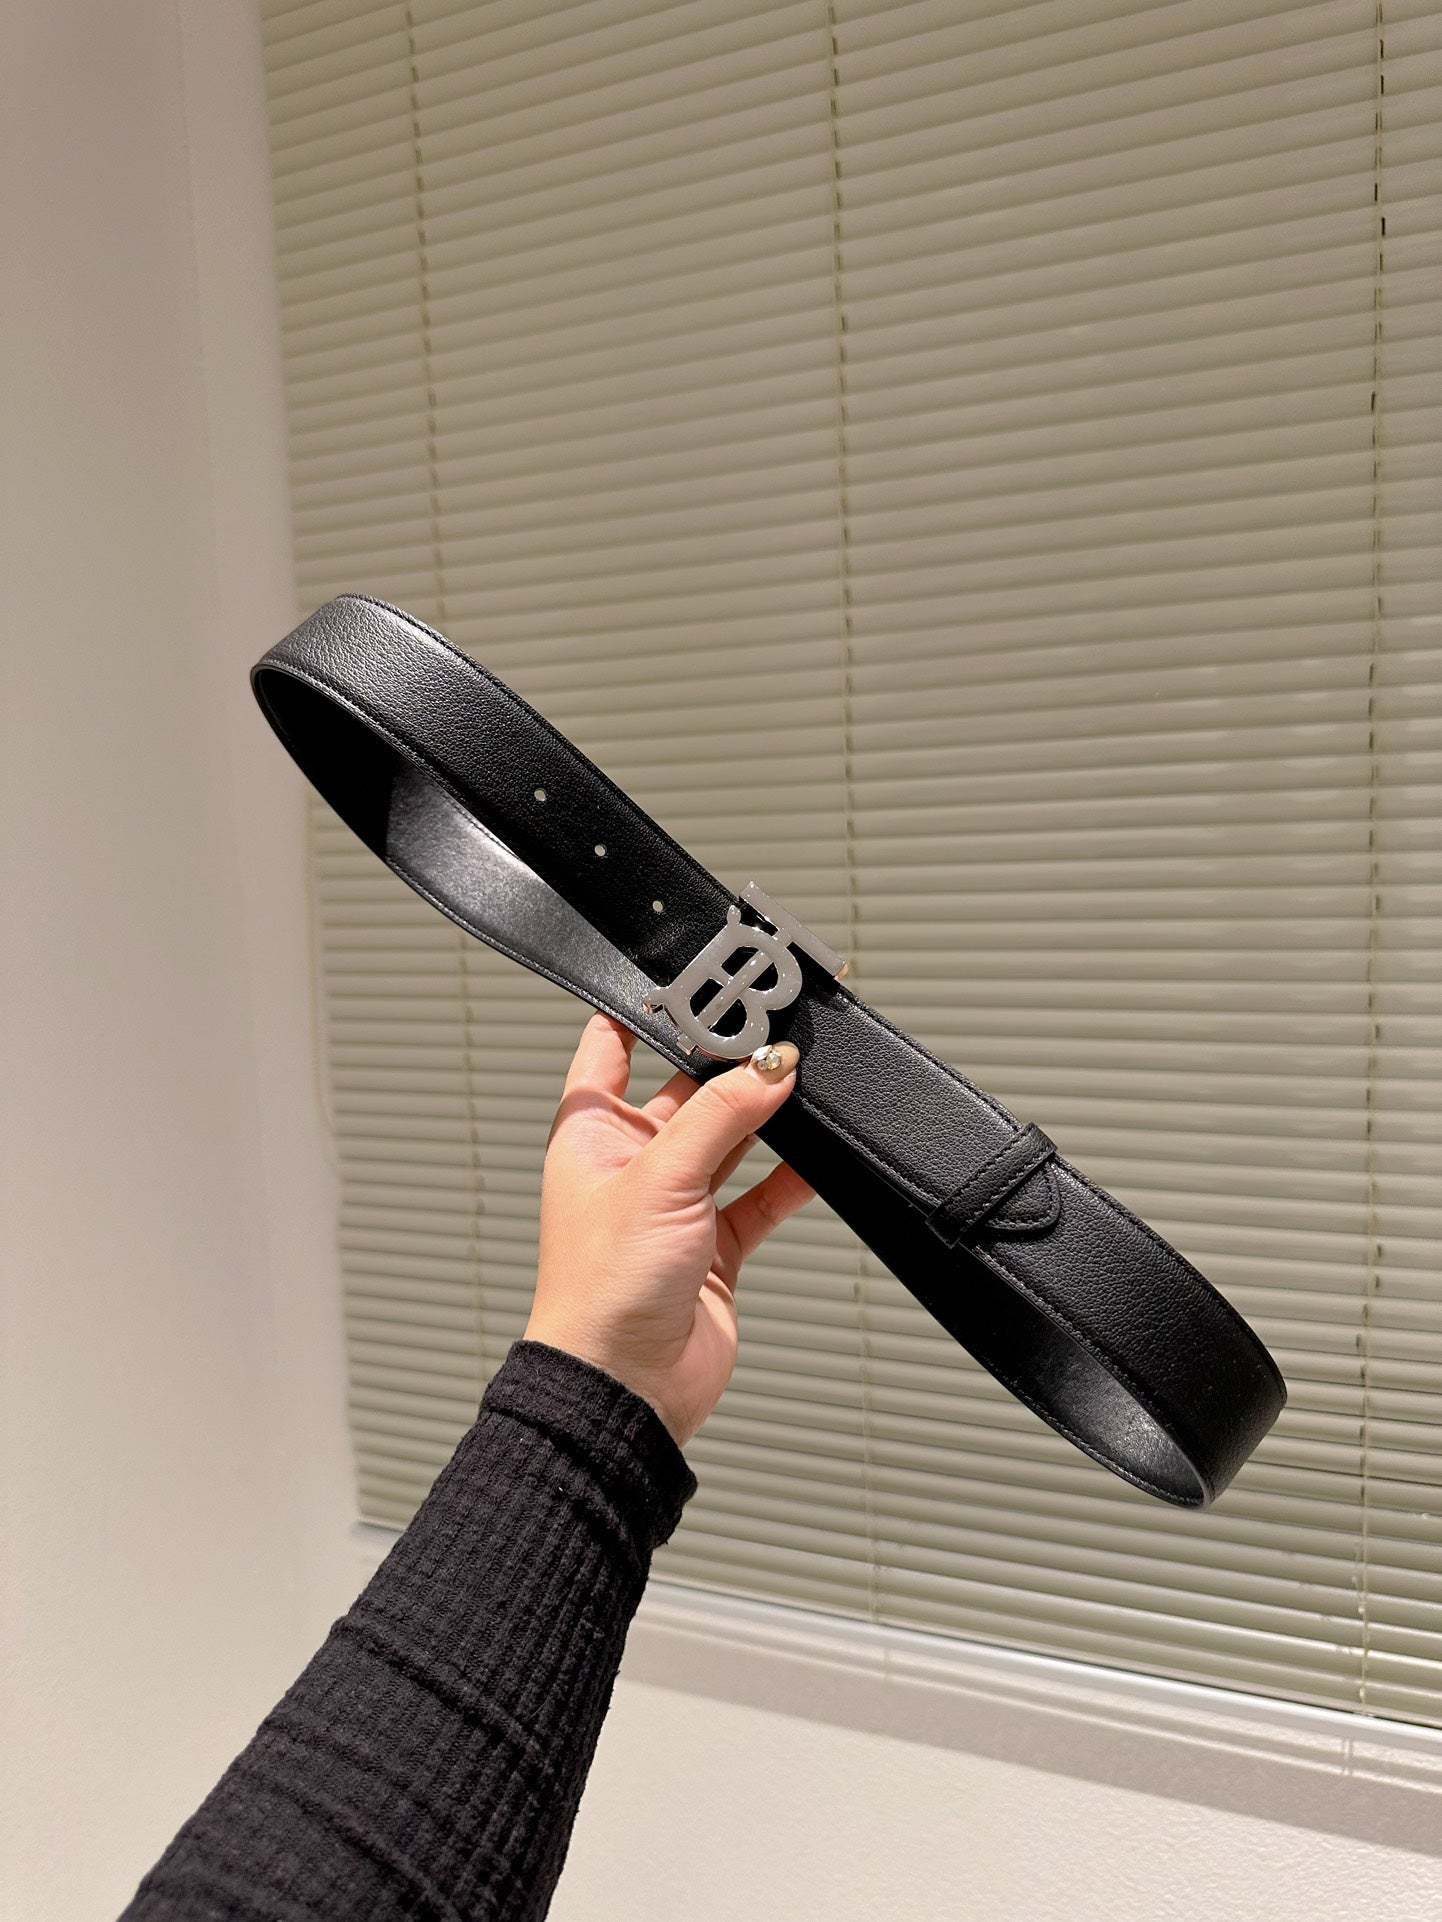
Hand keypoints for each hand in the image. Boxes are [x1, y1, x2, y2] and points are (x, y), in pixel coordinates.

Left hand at [524, 1014, 814, 1445]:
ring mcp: (675, 1206)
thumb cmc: (601, 1292)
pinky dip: (790, 1178)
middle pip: (685, 1091)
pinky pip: (760, 1197)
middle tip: (773, 1032)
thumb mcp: (659, 1180)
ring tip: (802, 1083)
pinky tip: (817, 1156)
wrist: (625, 1390)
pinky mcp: (714, 1247)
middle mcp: (631, 1165)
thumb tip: (768, 1067)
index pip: (611, 1049)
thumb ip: (719, 1117)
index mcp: (590, 1135)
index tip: (691, 980)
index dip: (644, 1011)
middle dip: (728, 1064)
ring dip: (764, 1118)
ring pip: (729, 1140)